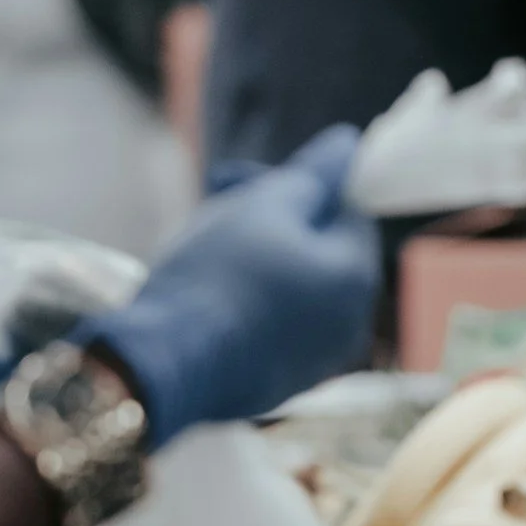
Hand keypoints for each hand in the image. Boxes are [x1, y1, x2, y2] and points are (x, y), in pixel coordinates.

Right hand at [72, 125, 379, 447]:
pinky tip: (209, 292)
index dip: (296, 185)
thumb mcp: (262, 207)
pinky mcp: (287, 381)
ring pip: (298, 285)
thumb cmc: (216, 276)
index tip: (238, 179)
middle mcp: (352, 323)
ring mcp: (321, 359)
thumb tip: (350, 143)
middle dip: (272, 217)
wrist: (168, 364)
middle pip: (322, 249)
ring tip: (204, 245)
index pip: (347, 211)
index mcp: (357, 278)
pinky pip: (280, 323)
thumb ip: (311, 175)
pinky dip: (252, 299)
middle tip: (213, 205)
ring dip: (259, 255)